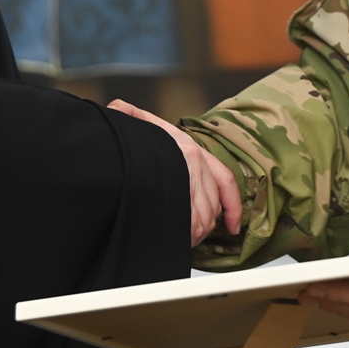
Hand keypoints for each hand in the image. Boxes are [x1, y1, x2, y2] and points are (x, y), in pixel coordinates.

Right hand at [108, 99, 241, 246]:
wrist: (114, 149)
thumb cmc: (124, 142)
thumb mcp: (133, 125)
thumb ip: (132, 117)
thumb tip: (118, 108)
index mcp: (191, 149)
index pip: (224, 178)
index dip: (232, 204)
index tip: (234, 223)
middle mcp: (196, 165)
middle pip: (213, 205)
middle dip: (205, 222)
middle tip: (191, 231)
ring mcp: (190, 184)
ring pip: (204, 219)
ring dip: (194, 232)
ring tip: (179, 236)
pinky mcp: (183, 203)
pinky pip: (193, 227)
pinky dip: (187, 237)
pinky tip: (176, 239)